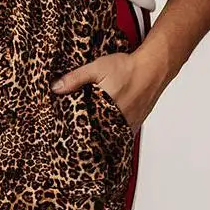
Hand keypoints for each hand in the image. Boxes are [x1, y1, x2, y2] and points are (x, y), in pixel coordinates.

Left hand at [51, 45, 173, 131]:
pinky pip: (120, 137)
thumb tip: (56, 88)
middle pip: (96, 137)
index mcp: (104, 110)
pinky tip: (105, 133)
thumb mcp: (97, 68)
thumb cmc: (128, 68)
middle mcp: (116, 121)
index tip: (65, 138)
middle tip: (75, 142)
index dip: (74, 135)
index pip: (84, 130)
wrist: (153, 68)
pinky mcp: (134, 125)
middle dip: (86, 138)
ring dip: (99, 138)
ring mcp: (127, 125)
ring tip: (89, 139)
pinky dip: (112, 136)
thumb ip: (75, 78)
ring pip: (109, 139)